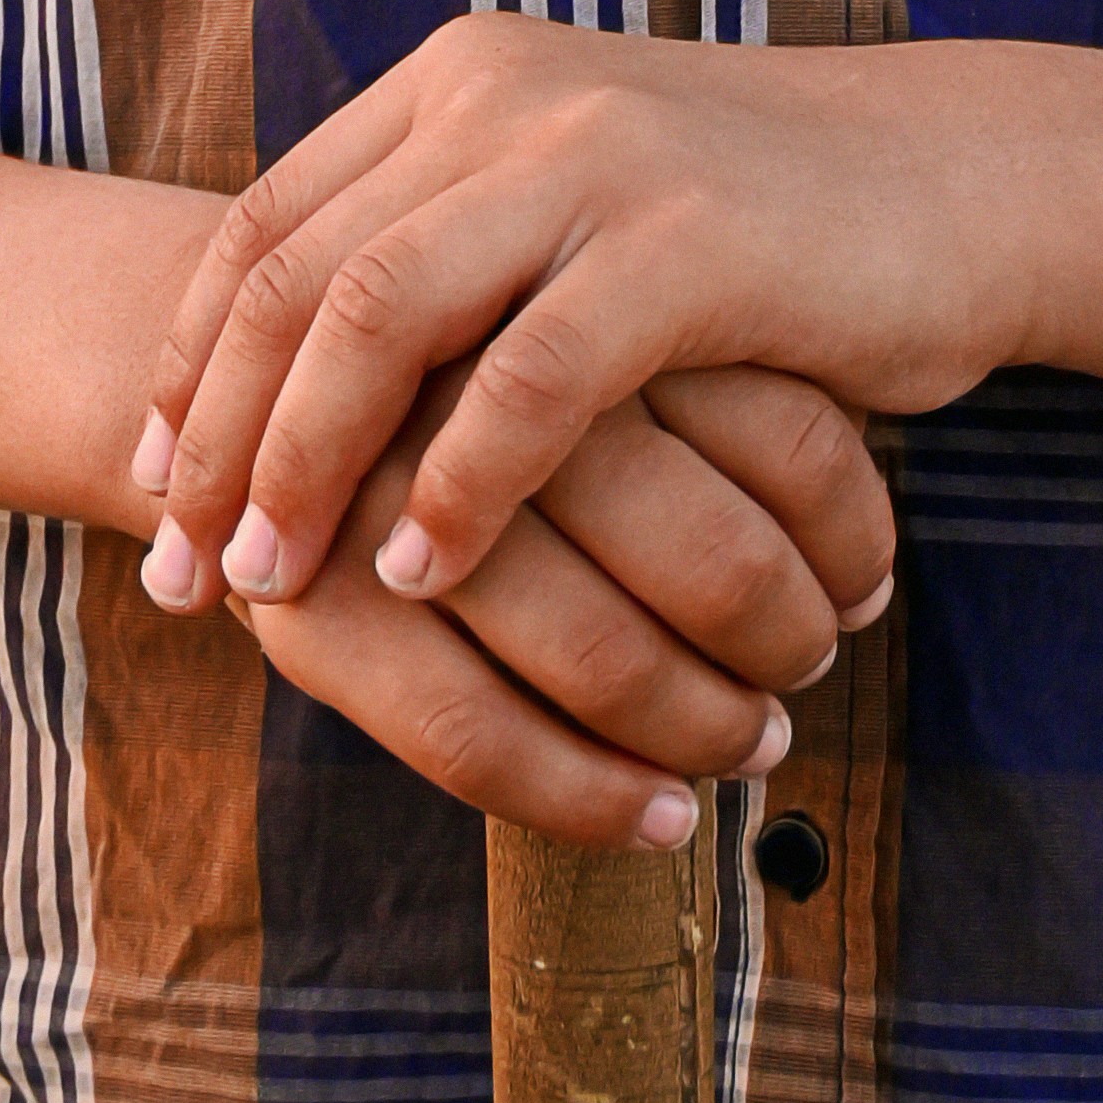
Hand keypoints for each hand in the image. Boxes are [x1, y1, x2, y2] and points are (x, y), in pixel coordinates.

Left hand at [133, 14, 1030, 624]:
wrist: (951, 183)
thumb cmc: (752, 228)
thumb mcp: (572, 202)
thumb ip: (451, 249)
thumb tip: (297, 392)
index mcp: (460, 81)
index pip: (268, 219)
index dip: (185, 360)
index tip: (145, 484)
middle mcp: (502, 96)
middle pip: (297, 276)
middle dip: (214, 438)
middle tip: (181, 577)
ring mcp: (593, 158)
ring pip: (379, 317)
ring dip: (304, 468)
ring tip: (271, 588)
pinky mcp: (683, 243)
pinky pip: (527, 383)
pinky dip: (457, 489)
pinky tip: (425, 575)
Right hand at [159, 360, 895, 850]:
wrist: (237, 340)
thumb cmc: (460, 336)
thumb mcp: (573, 290)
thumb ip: (697, 364)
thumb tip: (862, 559)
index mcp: (581, 280)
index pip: (789, 430)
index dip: (847, 532)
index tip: (864, 588)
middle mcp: (493, 379)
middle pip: (708, 548)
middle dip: (783, 638)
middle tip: (811, 670)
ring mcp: (393, 493)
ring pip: (602, 655)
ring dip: (698, 727)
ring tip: (751, 744)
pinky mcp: (316, 602)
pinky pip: (478, 738)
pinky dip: (587, 799)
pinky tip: (660, 822)